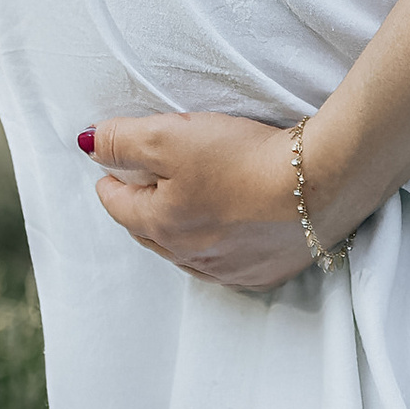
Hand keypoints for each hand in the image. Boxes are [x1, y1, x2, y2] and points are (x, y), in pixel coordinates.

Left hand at [81, 107, 326, 288]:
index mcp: (160, 225)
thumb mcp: (170, 135)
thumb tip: (88, 144)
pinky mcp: (266, 272)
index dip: (111, 178)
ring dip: (179, 230)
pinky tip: (230, 230)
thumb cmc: (243, 156)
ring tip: (185, 206)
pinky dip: (220, 246)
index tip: (111, 166)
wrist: (321, 182)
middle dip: (140, 207)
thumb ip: (122, 140)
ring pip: (186, 252)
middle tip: (142, 185)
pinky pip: (228, 265)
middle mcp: (189, 257)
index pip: (117, 204)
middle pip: (148, 232)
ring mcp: (229, 271)